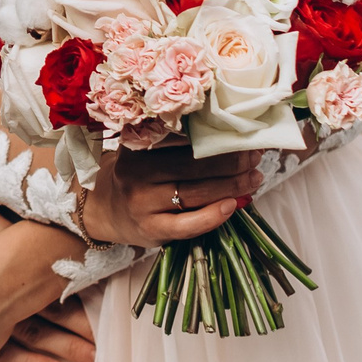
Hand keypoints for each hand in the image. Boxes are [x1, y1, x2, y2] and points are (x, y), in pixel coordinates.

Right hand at [80, 145, 263, 248]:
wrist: (106, 209)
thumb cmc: (138, 175)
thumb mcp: (146, 150)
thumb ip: (178, 143)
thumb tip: (232, 138)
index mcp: (138, 143)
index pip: (185, 136)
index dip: (218, 135)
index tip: (244, 134)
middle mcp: (136, 170)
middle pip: (193, 164)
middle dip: (232, 160)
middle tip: (255, 156)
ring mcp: (142, 201)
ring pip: (194, 192)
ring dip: (231, 185)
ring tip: (253, 179)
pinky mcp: (149, 228)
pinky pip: (186, 224)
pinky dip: (212, 215)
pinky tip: (232, 206)